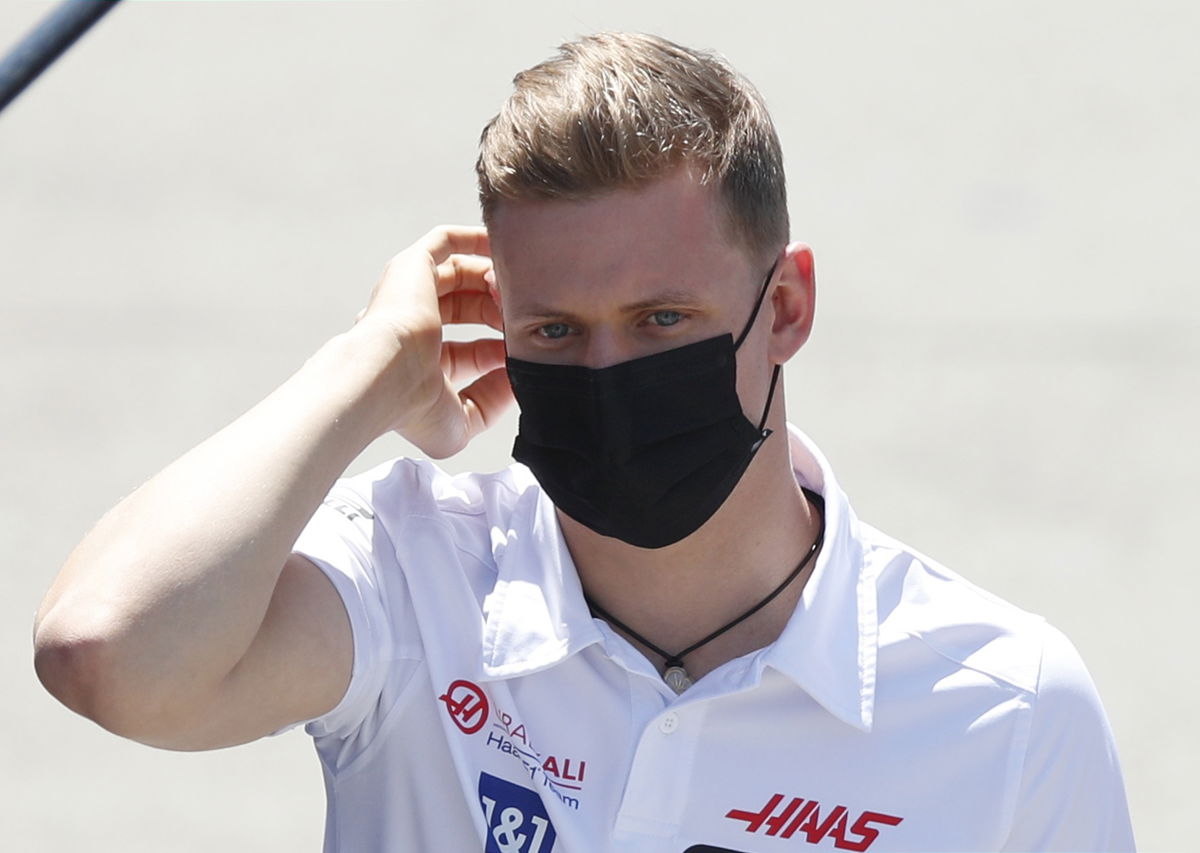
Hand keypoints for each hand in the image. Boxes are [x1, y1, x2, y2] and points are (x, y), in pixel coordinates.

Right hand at [353, 225, 511, 458]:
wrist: (384, 380)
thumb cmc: (414, 410)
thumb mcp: (464, 422)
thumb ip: (492, 403)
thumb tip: (517, 380)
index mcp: (419, 364)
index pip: (471, 352)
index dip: (501, 352)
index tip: (527, 356)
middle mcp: (411, 326)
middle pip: (470, 309)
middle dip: (503, 313)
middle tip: (529, 319)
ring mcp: (409, 295)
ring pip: (462, 275)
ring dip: (496, 281)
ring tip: (522, 292)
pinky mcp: (410, 267)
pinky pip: (445, 242)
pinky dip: (476, 242)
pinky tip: (505, 249)